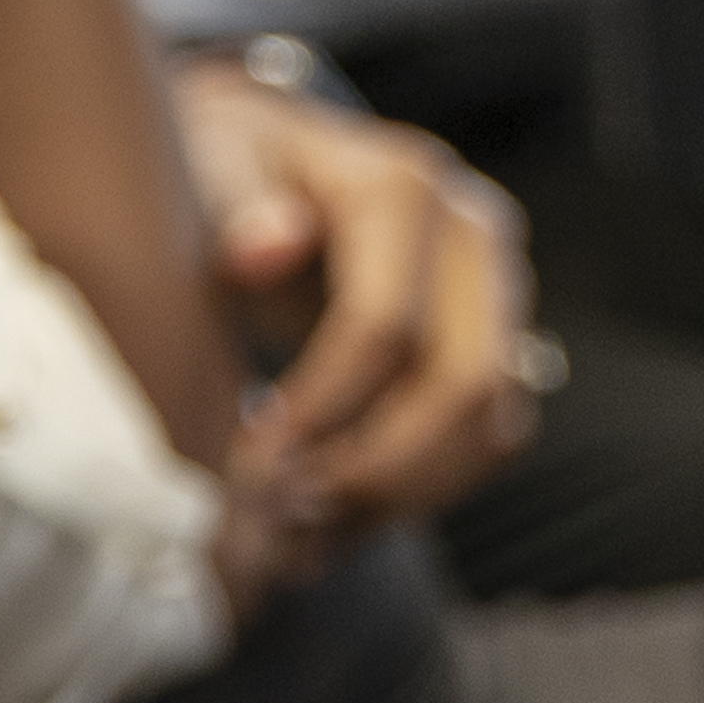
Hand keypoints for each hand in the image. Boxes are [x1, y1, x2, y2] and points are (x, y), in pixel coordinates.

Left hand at [172, 66, 542, 560]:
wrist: (251, 163)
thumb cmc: (216, 171)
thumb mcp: (204, 172)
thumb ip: (232, 209)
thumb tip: (272, 245)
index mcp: (405, 185)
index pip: (386, 324)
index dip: (319, 408)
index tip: (245, 463)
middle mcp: (475, 231)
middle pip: (466, 384)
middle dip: (374, 469)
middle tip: (280, 517)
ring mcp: (499, 287)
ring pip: (494, 426)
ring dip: (402, 496)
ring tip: (299, 539)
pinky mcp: (496, 340)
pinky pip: (487, 442)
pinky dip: (417, 496)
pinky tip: (329, 527)